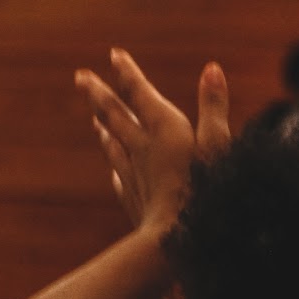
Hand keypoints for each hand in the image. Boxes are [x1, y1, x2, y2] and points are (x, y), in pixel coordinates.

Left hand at [76, 49, 229, 235]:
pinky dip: (117, 172)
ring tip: (96, 122)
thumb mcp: (217, 145)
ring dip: (105, 130)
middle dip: (99, 95)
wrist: (175, 243)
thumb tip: (211, 68)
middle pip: (115, 116)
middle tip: (81, 78)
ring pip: (114, 147)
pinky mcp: (137, 204)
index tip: (114, 54)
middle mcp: (142, 149)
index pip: (139, 93)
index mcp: (162, 129)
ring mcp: (136, 177)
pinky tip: (115, 175)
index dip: (127, 73)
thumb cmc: (205, 192)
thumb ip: (214, 108)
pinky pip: (122, 181)